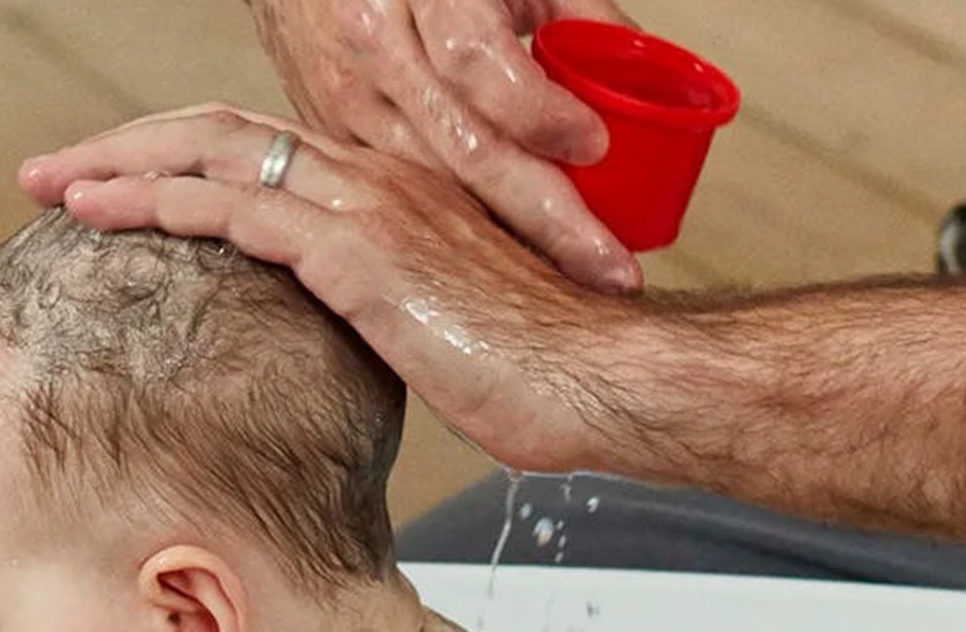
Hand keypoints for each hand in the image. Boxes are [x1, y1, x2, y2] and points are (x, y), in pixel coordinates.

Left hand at [19, 106, 640, 476]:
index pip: (256, 154)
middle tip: (48, 172)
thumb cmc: (534, 373)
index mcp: (386, 197)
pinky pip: (244, 215)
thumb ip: (372, 317)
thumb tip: (321, 348)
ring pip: (217, 159)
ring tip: (50, 185)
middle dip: (123, 146)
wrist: (604, 383)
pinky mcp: (366, 258)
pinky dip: (165, 205)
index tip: (105, 184)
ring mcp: (370, 213)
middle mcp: (374, 184)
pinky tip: (105, 215)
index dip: (171, 158)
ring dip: (120, 167)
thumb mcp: (433, 335)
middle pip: (220, 135)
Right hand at [242, 0, 639, 290]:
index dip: (539, 114)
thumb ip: (572, 10)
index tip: (594, 145)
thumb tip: (634, 77)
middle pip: (463, 150)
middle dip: (544, 218)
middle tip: (608, 266)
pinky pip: (400, 195)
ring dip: (505, 237)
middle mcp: (375, 50)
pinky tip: (502, 255)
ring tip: (570, 271)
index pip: (477, 65)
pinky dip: (456, 227)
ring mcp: (345, 102)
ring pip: (428, 189)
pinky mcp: (331, 140)